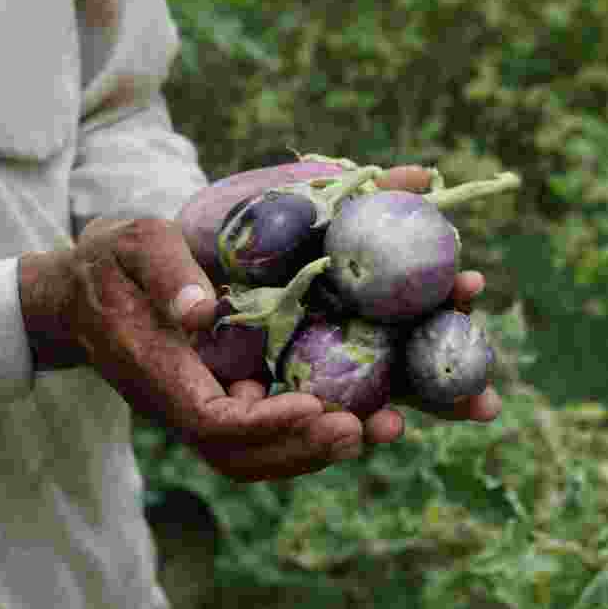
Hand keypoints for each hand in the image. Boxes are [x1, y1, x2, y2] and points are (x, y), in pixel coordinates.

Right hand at [18, 217, 368, 481]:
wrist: (80, 294)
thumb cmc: (111, 263)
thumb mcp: (135, 245)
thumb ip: (167, 274)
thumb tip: (201, 311)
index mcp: (155, 369)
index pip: (209, 420)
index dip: (263, 424)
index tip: (314, 407)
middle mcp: (176, 403)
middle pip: (239, 455)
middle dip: (304, 448)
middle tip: (365, 428)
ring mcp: (196, 407)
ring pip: (254, 454)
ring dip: (316, 449)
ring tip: (379, 427)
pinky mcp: (216, 399)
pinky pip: (262, 431)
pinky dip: (308, 430)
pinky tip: (357, 409)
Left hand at [194, 164, 503, 448]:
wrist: (121, 264)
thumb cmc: (205, 225)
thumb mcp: (265, 198)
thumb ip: (341, 187)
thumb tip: (419, 177)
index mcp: (335, 300)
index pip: (407, 315)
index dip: (447, 306)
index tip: (476, 286)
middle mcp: (318, 347)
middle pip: (392, 379)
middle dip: (441, 396)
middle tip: (487, 406)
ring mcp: (279, 378)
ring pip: (337, 416)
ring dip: (369, 425)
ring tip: (385, 428)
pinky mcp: (229, 405)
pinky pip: (264, 431)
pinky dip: (285, 432)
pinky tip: (307, 419)